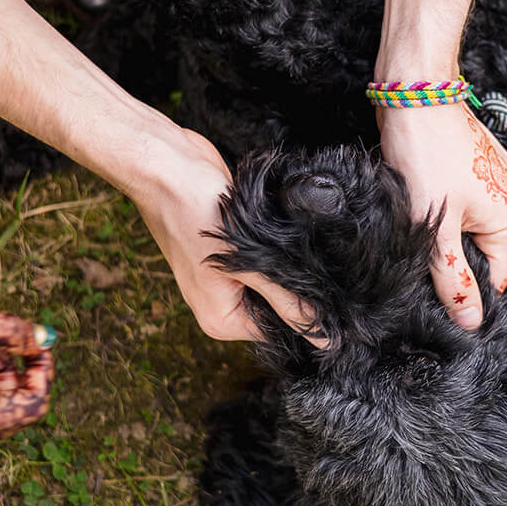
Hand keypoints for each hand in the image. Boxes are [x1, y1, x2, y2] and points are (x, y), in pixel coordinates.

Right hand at [127, 126, 324, 344]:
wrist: (167, 165)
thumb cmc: (196, 211)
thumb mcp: (248, 262)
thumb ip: (287, 301)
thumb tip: (325, 340)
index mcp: (220, 320)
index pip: (277, 332)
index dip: (308, 318)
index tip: (338, 303)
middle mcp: (220, 306)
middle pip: (275, 310)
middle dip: (297, 291)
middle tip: (328, 272)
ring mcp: (223, 280)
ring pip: (271, 284)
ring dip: (286, 268)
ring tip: (305, 250)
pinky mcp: (229, 254)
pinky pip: (263, 264)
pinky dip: (276, 252)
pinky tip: (285, 236)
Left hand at [377, 103, 506, 327]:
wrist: (418, 93)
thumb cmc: (426, 155)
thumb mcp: (435, 226)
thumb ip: (453, 279)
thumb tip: (472, 323)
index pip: (494, 283)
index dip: (460, 287)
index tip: (430, 275)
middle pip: (485, 258)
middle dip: (453, 258)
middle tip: (421, 240)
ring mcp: (506, 187)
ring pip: (474, 234)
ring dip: (448, 233)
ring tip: (424, 213)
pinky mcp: (487, 173)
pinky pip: (471, 210)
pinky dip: (449, 211)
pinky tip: (428, 196)